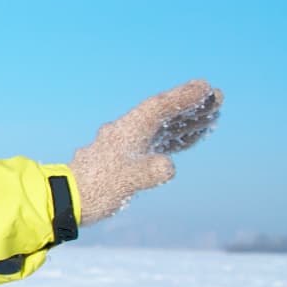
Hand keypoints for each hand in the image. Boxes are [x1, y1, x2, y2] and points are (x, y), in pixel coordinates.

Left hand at [70, 80, 221, 223]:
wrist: (69, 200)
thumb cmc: (95, 189)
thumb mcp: (125, 181)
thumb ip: (148, 172)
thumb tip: (167, 166)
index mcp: (125, 131)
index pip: (157, 107)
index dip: (181, 96)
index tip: (205, 86)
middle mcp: (126, 133)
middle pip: (163, 114)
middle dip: (190, 105)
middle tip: (218, 96)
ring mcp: (128, 146)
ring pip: (162, 127)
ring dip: (186, 120)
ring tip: (214, 114)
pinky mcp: (129, 159)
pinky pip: (158, 142)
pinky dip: (177, 137)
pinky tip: (193, 136)